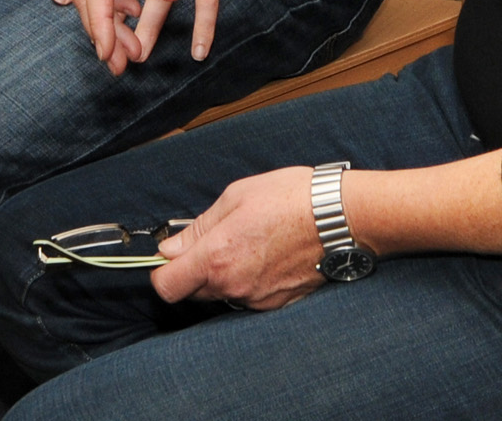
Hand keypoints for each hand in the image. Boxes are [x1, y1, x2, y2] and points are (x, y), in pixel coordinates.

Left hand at [150, 166, 329, 309]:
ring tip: (247, 242)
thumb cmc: (291, 198)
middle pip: (192, 291)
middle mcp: (233, 286)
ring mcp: (256, 299)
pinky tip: (266, 255)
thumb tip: (171, 247)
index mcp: (216, 257)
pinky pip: (248, 297)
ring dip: (223, 274)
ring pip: (222, 294)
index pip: (166, 285)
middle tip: (214, 239)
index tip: (170, 254)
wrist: (340, 217)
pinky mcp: (277, 304)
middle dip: (194, 270)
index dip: (161, 270)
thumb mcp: (236, 196)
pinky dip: (248, 280)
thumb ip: (198, 226)